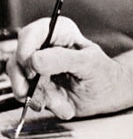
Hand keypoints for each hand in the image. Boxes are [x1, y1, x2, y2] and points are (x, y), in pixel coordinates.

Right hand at [7, 16, 132, 118]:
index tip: (31, 68)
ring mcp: (39, 68)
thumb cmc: (103, 72)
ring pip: (20, 81)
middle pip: (18, 59)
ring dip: (40, 96)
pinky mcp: (37, 86)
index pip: (32, 34)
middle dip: (26, 81)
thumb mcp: (89, 63)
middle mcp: (46, 48)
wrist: (108, 95)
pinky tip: (62, 106)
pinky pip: (27, 96)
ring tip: (62, 102)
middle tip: (34, 93)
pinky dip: (42, 104)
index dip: (26, 49)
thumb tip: (34, 59)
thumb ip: (63, 59)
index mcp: (60, 32)